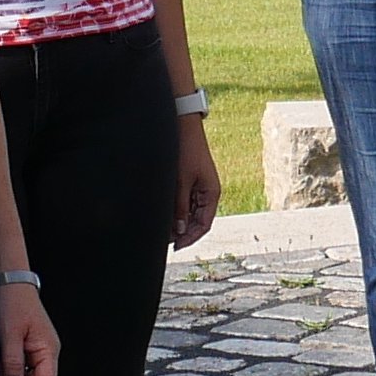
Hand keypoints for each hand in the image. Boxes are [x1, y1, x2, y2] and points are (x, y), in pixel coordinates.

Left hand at [0, 280, 58, 375]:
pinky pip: (23, 365)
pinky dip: (10, 368)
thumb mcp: (9, 335)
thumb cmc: (13, 303)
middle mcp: (47, 350)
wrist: (10, 282)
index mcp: (48, 349)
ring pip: (29, 375)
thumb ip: (13, 363)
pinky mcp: (29, 345)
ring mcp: (39, 348)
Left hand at [172, 118, 221, 246]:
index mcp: (212, 194)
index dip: (191, 238)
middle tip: (166, 241)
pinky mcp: (190, 183)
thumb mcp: (181, 182)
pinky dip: (177, 212)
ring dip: (179, 223)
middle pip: (197, 222)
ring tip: (163, 231)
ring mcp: (199, 189)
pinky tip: (166, 217)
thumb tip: (180, 230)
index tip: (176, 247)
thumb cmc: (186, 151)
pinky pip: (185, 204)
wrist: (184, 128)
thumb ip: (181, 207)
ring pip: (190, 214)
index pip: (204, 225)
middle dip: (183, 233)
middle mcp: (208, 194)